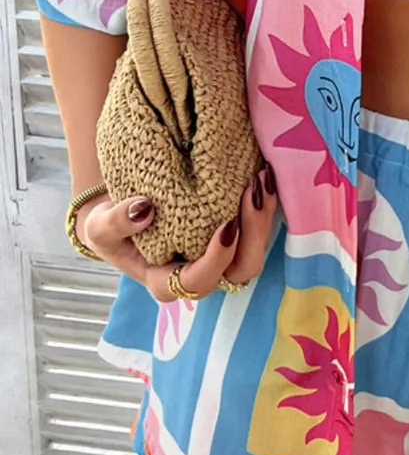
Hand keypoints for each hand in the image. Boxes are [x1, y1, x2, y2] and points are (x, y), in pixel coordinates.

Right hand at [77, 163, 278, 302]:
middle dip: (254, 233)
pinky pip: (257, 226)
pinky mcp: (233, 234)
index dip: (216, 259)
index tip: (225, 225)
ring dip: (264, 216)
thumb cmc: (111, 227)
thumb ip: (114, 224)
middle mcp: (201, 274)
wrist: (122, 211)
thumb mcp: (99, 227)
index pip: (198, 281)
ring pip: (255, 248)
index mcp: (169, 282)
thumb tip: (143, 210)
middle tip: (252, 193)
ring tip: (262, 178)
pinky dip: (263, 203)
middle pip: (240, 269)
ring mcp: (220, 256)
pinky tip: (262, 172)